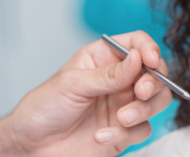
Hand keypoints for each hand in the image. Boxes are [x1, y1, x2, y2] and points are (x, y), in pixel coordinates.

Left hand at [0, 31, 171, 156]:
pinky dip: (126, 134)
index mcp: (105, 58)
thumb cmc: (43, 108)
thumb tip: (137, 58)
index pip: (137, 43)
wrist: (32, 147)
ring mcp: (125, 104)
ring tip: (122, 118)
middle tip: (142, 92)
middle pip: (156, 72)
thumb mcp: (73, 84)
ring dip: (144, 109)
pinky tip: (101, 136)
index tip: (151, 61)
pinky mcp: (126, 130)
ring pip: (157, 100)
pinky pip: (143, 129)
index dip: (149, 49)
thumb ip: (109, 74)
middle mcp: (120, 79)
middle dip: (154, 82)